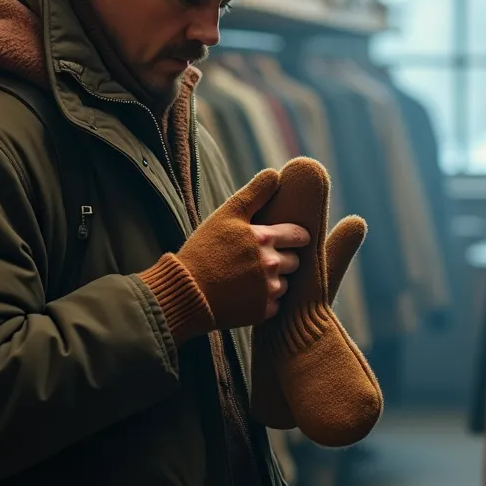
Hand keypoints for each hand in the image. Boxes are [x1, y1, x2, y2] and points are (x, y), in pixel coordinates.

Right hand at [153, 169, 311, 342]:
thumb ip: (254, 193)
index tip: (288, 239)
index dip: (295, 237)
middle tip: (260, 261)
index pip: (300, 236)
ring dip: (274, 281)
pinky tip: (244, 295)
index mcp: (266, 238)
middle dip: (283, 259)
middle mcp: (272, 264)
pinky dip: (264, 301)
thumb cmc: (203, 250)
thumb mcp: (225, 215)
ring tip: (248, 279)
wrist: (185, 292)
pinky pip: (275, 304)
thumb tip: (276, 173)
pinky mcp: (263, 312)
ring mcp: (269, 290)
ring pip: (285, 283)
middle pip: (294, 261)